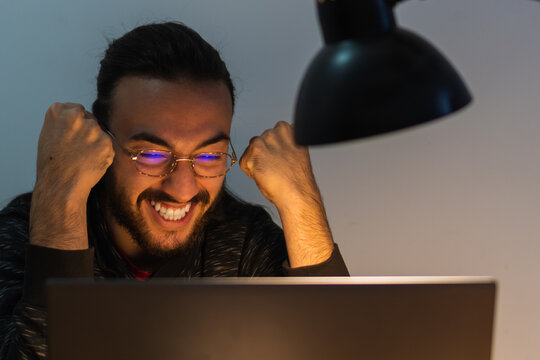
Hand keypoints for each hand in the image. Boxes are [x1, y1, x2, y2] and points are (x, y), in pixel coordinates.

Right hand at [29, 103, 113, 249]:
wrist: (61, 184)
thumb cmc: (52, 164)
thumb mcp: (48, 135)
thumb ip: (63, 122)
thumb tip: (78, 118)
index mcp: (58, 111)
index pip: (76, 110)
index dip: (76, 125)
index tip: (72, 135)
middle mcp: (76, 116)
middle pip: (90, 119)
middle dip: (88, 132)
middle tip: (77, 150)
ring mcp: (93, 129)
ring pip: (100, 133)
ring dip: (96, 143)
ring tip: (82, 157)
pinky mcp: (106, 141)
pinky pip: (108, 145)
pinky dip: (103, 154)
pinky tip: (91, 162)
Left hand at [239, 121, 316, 206]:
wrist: (296, 192)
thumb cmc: (298, 179)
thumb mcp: (297, 154)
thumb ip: (286, 145)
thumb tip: (275, 147)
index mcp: (289, 131)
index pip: (274, 133)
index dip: (274, 148)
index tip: (278, 158)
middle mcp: (276, 132)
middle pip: (261, 140)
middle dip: (263, 153)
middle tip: (272, 167)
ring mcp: (265, 140)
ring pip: (251, 149)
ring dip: (255, 160)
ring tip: (269, 172)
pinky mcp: (255, 151)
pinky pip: (244, 161)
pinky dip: (249, 170)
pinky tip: (263, 176)